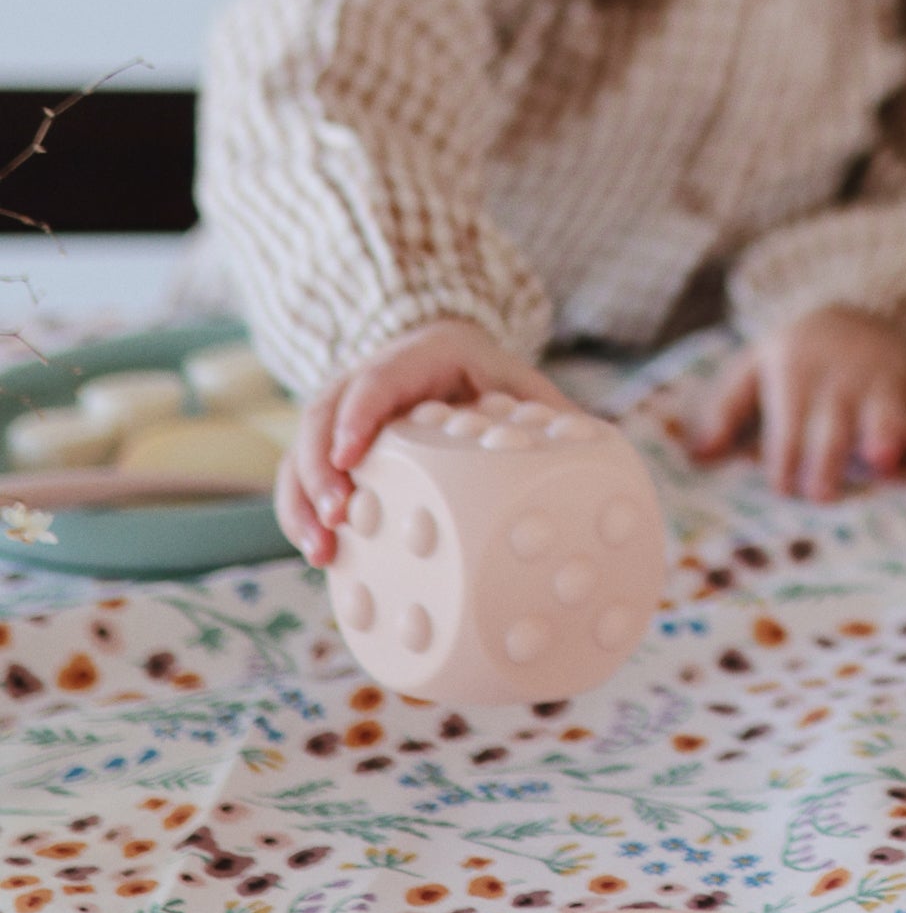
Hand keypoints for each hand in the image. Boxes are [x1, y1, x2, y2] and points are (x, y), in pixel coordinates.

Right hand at [280, 319, 573, 566]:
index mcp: (415, 357)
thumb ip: (547, 413)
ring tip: (321, 551)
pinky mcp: (331, 447)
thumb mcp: (520, 385)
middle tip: (337, 515)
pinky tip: (321, 555)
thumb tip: (596, 449)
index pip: (376, 379)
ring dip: (302, 500)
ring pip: (301, 450)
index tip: (351, 454)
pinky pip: (302, 476)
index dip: (358, 415)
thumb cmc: (492, 378)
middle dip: (320, 468)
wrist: (456, 361)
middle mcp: (364, 379)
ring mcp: (340, 413)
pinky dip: (303, 513)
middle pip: (321, 416)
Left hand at [691, 308, 905, 499]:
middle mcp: (835, 374)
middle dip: (824, 463)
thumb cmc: (796, 359)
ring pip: (879, 415)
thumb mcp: (752, 370)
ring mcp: (875, 378)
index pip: (786, 428)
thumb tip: (698, 456)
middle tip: (819, 497)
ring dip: (881, 441)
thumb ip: (724, 411)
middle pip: (829, 428)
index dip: (783, 464)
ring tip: (882, 467)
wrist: (856, 312)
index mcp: (791, 371)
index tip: (784, 489)